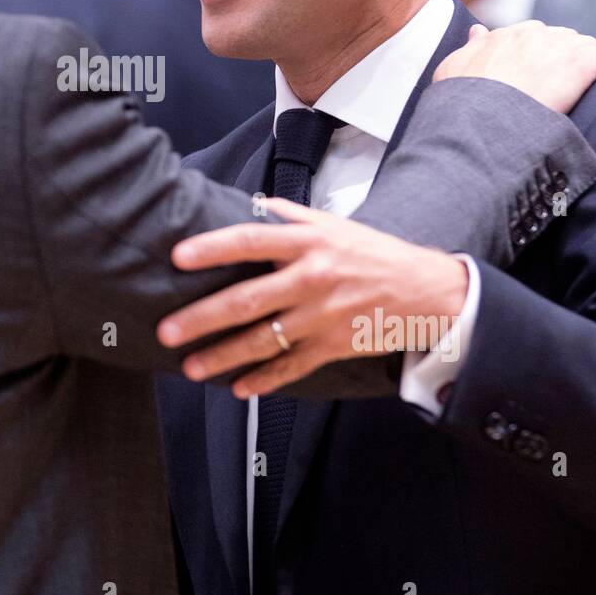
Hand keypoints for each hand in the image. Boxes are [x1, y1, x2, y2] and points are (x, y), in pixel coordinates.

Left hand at [157, 198, 468, 396]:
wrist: (428, 291)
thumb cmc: (375, 254)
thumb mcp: (335, 225)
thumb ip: (293, 217)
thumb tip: (255, 206)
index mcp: (309, 242)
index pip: (251, 240)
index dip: (213, 248)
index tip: (179, 257)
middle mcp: (312, 278)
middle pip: (247, 300)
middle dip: (202, 317)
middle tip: (167, 329)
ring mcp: (322, 316)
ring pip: (263, 341)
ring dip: (223, 356)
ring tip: (190, 367)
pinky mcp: (334, 346)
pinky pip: (292, 367)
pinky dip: (264, 380)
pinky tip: (238, 388)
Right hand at [433, 21, 595, 112]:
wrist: (482, 118)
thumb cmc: (462, 101)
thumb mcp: (453, 69)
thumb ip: (469, 48)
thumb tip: (477, 31)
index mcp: (502, 36)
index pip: (528, 34)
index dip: (536, 51)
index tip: (538, 67)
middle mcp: (531, 35)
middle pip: (558, 37)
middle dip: (563, 53)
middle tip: (565, 76)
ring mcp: (557, 47)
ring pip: (583, 45)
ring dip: (588, 59)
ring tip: (593, 78)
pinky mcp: (581, 64)